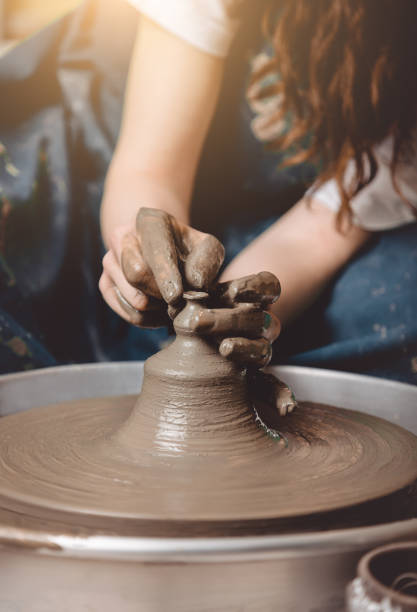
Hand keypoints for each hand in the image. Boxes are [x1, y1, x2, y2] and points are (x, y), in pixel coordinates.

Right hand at [99, 207, 224, 327]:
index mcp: (149, 221)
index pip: (154, 250)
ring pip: (131, 298)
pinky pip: (126, 312)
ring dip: (156, 309)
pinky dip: (147, 319)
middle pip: (135, 274)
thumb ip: (206, 261)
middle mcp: (123, 236)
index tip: (176, 296)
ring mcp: (110, 260)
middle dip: (160, 294)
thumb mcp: (205, 245)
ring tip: (172, 305)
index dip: (165, 275)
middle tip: (179, 301)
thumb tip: (196, 284)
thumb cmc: (186, 247)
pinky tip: (160, 312)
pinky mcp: (105, 283)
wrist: (160, 245)